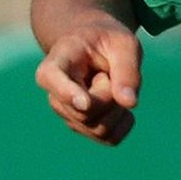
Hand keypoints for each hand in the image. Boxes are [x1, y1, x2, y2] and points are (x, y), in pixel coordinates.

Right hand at [34, 18, 142, 145]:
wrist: (95, 48)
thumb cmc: (107, 41)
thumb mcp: (124, 44)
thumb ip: (127, 69)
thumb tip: (129, 104)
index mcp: (56, 63)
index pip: (51, 79)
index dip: (67, 93)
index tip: (85, 102)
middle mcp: (54, 94)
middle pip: (87, 112)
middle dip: (111, 96)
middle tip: (109, 73)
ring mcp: (66, 114)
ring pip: (98, 129)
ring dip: (118, 109)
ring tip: (111, 85)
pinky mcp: (81, 126)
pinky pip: (109, 138)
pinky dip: (123, 123)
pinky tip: (119, 103)